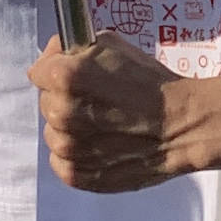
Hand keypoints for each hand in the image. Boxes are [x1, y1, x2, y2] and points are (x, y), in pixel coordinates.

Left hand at [34, 30, 208, 191]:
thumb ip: (75, 50)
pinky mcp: (76, 174)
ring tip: (103, 124)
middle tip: (97, 100)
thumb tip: (56, 56)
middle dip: (65, 98)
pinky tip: (101, 144)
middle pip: (46, 102)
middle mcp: (61, 112)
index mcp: (65, 77)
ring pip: (53, 132)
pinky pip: (61, 161)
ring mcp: (67, 147)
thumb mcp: (113, 46)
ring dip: (71, 127)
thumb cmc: (152, 85)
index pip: (39, 71)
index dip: (57, 68)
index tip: (73, 72)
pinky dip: (76, 153)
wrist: (181, 125)